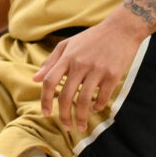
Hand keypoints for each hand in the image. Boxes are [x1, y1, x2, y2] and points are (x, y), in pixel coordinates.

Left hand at [35, 12, 147, 134]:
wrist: (120, 30)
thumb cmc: (91, 38)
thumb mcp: (67, 45)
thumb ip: (51, 62)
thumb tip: (35, 78)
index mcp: (66, 57)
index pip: (50, 82)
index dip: (45, 99)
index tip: (45, 113)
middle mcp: (79, 65)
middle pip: (66, 96)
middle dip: (64, 115)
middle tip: (66, 127)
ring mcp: (97, 70)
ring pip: (84, 101)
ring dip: (81, 117)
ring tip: (80, 126)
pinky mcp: (113, 75)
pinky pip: (102, 97)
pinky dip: (97, 107)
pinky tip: (94, 110)